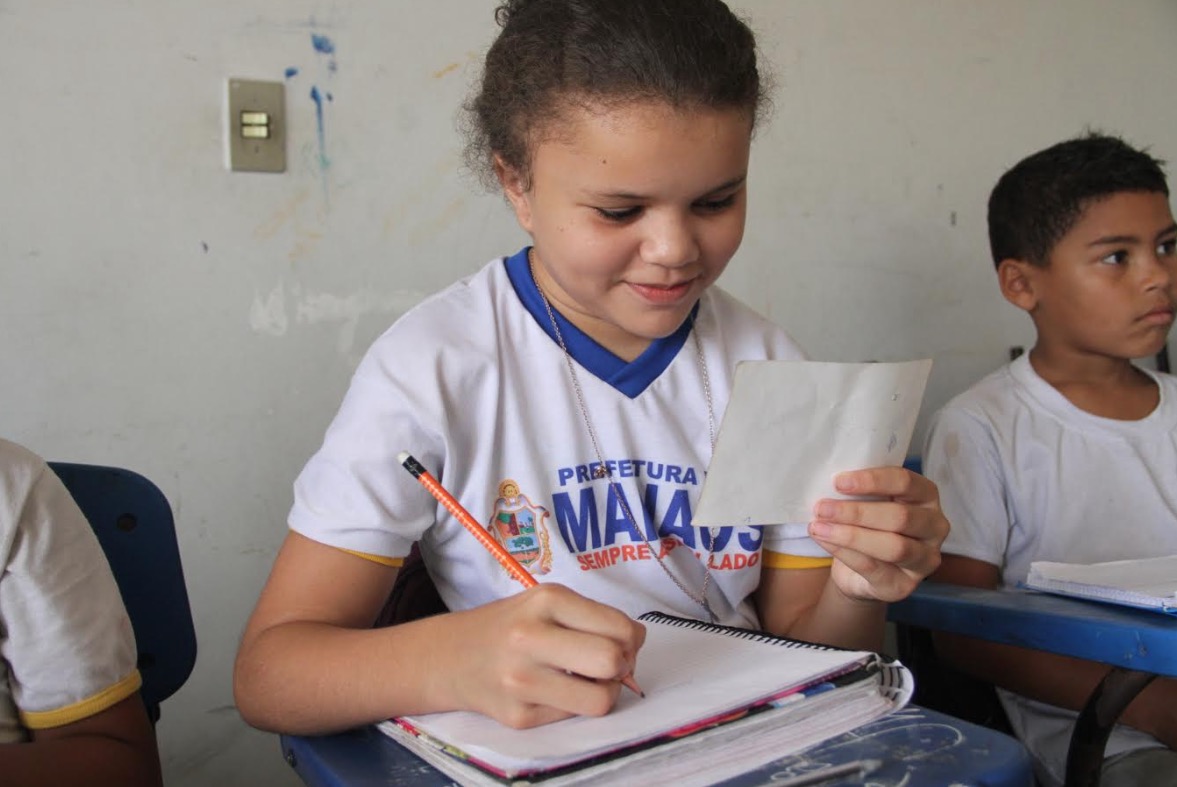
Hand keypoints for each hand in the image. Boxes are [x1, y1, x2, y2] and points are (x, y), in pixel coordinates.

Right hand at [445, 584, 645, 728]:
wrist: (449, 657)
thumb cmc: (509, 625)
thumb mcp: (546, 603)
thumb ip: (594, 618)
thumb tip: (636, 645)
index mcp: (545, 601)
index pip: (619, 627)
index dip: (631, 640)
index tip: (621, 643)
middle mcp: (530, 638)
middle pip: (612, 661)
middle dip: (621, 666)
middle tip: (608, 665)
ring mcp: (521, 681)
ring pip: (600, 700)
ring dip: (603, 692)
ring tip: (586, 681)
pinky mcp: (517, 717)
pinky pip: (572, 717)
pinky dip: (573, 706)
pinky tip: (553, 691)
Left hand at [808, 466, 947, 602]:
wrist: (859, 572)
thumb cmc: (867, 525)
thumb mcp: (868, 502)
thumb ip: (860, 492)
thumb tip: (830, 483)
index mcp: (927, 496)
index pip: (905, 482)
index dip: (872, 480)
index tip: (838, 482)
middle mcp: (935, 527)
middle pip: (900, 517)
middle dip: (856, 512)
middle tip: (822, 508)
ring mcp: (925, 559)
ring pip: (893, 546)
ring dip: (851, 535)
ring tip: (819, 527)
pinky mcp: (905, 585)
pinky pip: (874, 568)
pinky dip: (845, 553)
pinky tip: (824, 541)